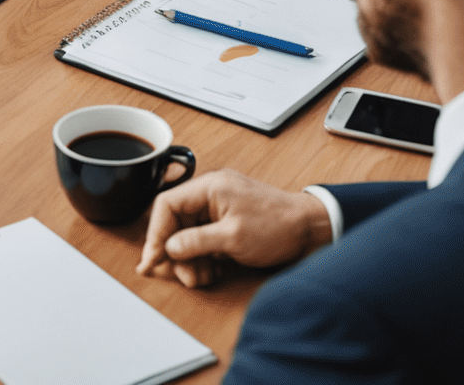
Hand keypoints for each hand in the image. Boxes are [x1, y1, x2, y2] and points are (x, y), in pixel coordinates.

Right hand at [138, 169, 334, 288]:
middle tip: (183, 274)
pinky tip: (212, 271)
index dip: (156, 232)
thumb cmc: (278, 225)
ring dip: (191, 259)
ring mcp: (219, 209)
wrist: (310, 229)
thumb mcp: (233, 237)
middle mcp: (210, 195)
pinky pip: (205, 241)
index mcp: (208, 187)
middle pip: (176, 223)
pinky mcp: (227, 224)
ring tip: (201, 277)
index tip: (152, 257)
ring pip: (190, 235)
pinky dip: (205, 259)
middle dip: (177, 252)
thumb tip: (170, 247)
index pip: (167, 204)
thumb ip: (197, 241)